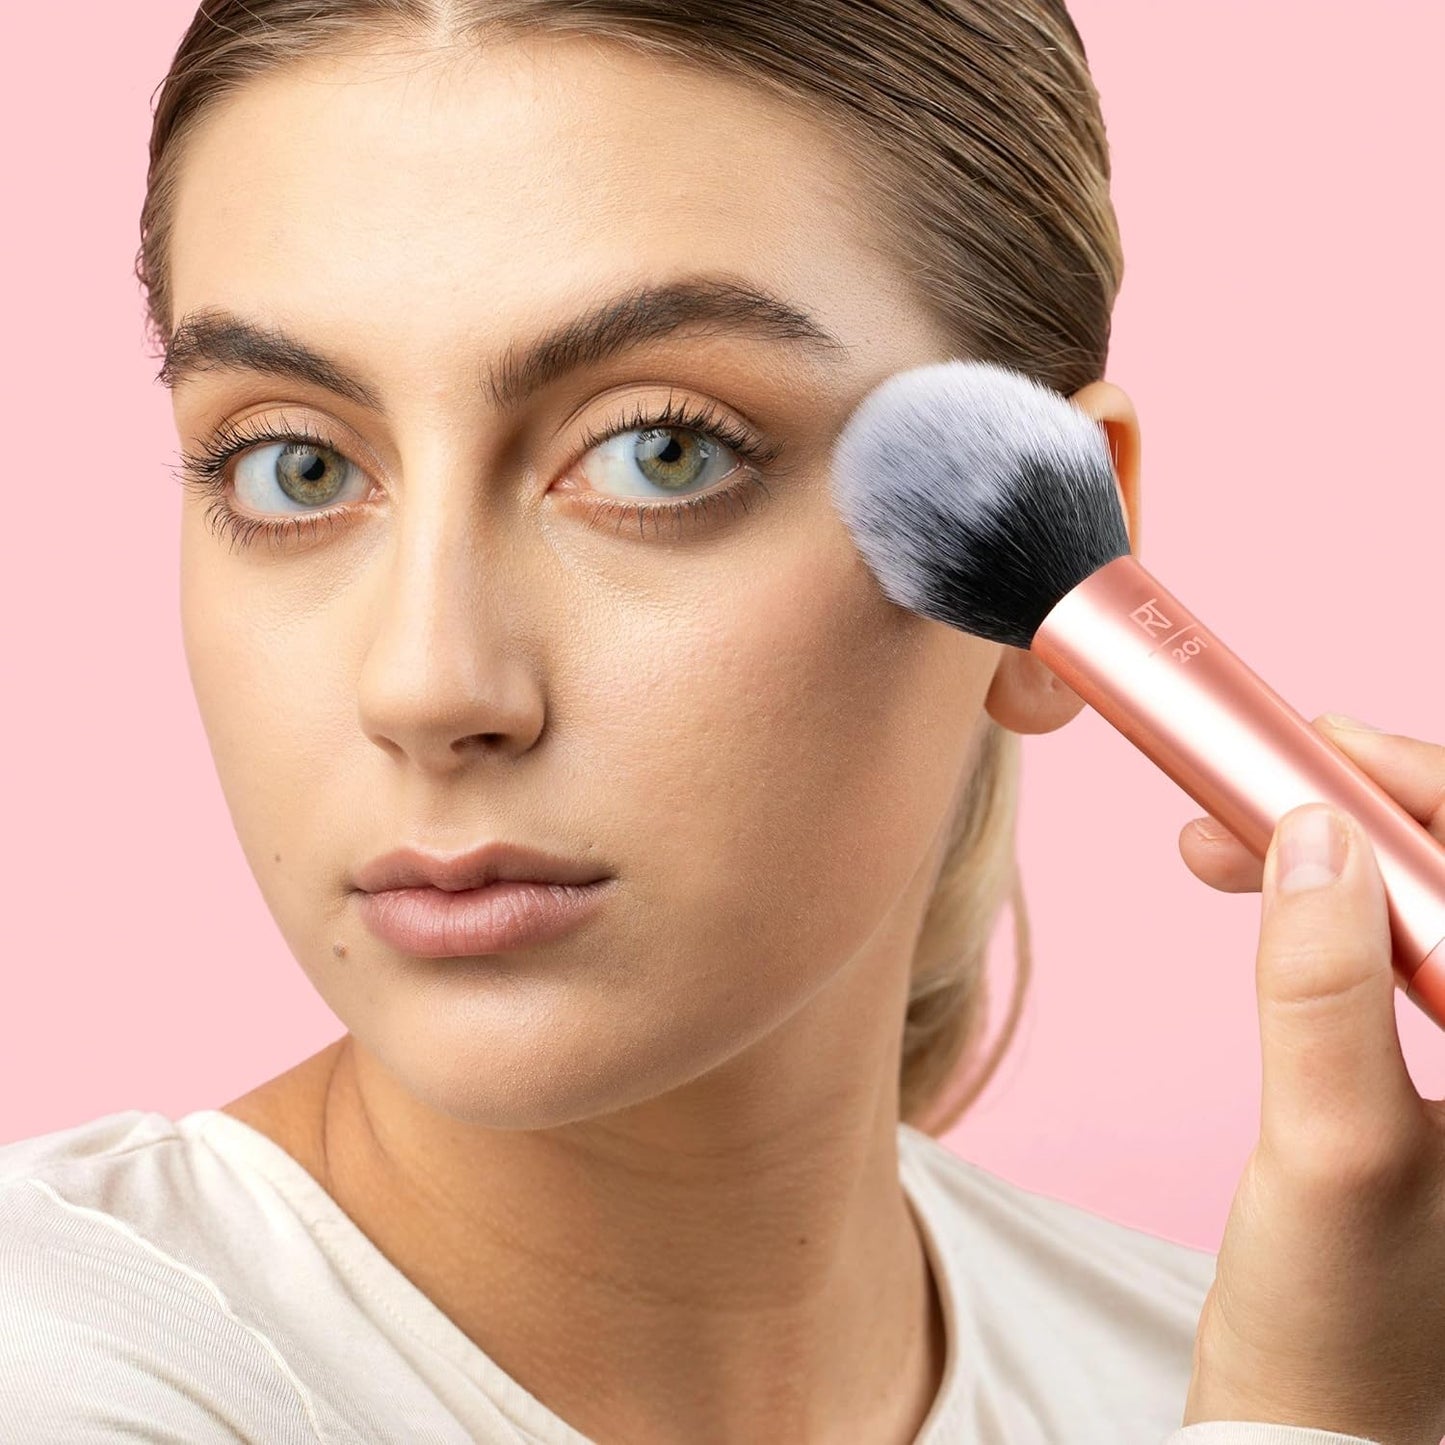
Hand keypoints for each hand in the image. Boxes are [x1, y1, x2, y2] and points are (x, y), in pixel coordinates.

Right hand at [1176, 714, 1444, 1444]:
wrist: (1317, 1423)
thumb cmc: (1345, 1319)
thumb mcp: (1335, 1150)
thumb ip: (1324, 989)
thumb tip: (1311, 834)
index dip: (1422, 788)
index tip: (1319, 747)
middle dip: (1358, 811)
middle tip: (1248, 786)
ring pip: (1414, 900)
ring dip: (1325, 851)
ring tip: (1221, 838)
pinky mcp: (1428, 1073)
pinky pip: (1382, 945)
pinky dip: (1318, 903)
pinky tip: (1262, 896)